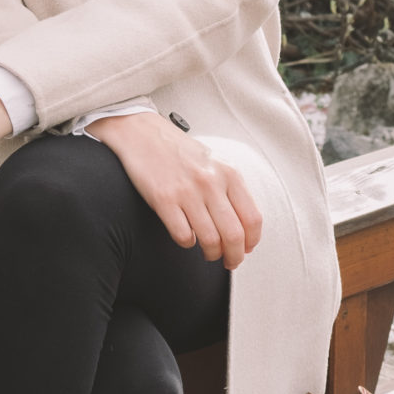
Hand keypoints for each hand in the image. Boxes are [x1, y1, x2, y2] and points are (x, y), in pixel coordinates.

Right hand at [87, 112, 261, 267]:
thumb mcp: (213, 163)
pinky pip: (183, 236)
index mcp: (229, 173)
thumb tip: (244, 228)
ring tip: (208, 252)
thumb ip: (230, 189)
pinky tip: (185, 236)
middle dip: (234, 256)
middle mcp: (211, 183)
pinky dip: (187, 243)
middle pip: (234, 235)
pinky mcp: (163, 200)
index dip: (251, 242)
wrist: (141, 133)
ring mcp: (187, 192)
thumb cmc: (178, 151)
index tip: (246, 249)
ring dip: (211, 253)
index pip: (252, 218)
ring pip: (210, 240)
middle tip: (229, 261)